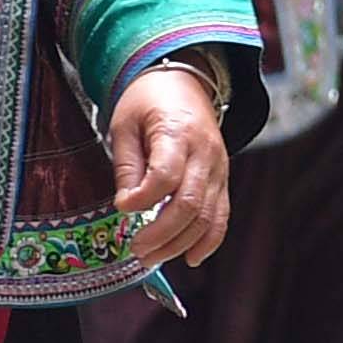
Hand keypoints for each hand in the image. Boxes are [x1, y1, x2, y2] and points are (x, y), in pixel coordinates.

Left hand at [107, 60, 236, 270]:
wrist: (184, 84)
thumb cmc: (148, 103)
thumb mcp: (125, 124)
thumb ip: (127, 165)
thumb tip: (127, 205)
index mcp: (178, 133)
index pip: (165, 175)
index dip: (143, 198)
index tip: (120, 208)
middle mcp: (206, 153)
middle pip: (189, 202)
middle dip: (161, 233)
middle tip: (135, 249)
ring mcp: (219, 168)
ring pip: (207, 215)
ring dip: (179, 243)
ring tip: (150, 257)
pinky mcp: (222, 179)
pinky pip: (222, 215)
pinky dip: (209, 240)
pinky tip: (191, 258)